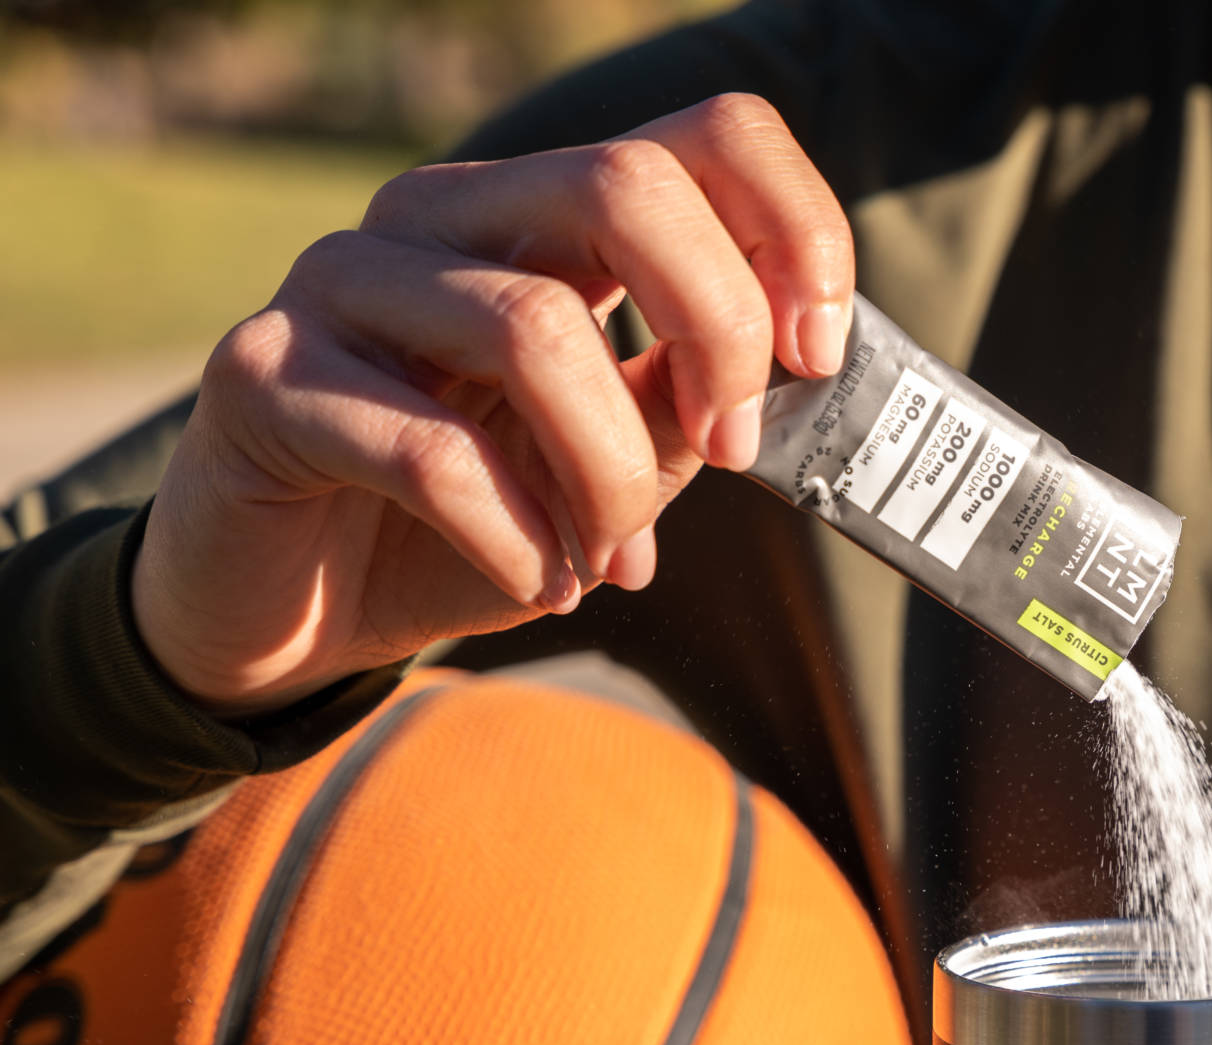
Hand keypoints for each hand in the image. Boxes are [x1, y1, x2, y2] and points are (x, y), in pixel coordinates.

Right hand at [132, 94, 852, 716]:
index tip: (815, 356)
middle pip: (625, 186)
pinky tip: (538, 584)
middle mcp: (441, 218)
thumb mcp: (609, 465)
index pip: (703, 137)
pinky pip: (432, 452)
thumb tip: (773, 379)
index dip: (794, 231)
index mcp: (542, 215)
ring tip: (613, 559)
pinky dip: (520, 540)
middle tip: (726, 450)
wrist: (291, 606)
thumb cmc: (468, 523)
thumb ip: (683, 407)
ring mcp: (341, 281)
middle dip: (713, 332)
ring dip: (610, 477)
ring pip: (534, 329)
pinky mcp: (262, 377)